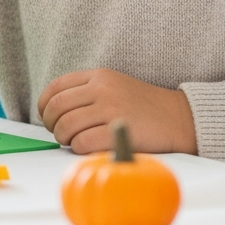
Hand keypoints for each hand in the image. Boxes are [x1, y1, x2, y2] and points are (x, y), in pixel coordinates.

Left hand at [38, 69, 197, 154]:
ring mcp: (110, 108)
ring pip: (66, 125)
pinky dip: (78, 148)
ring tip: (73, 142)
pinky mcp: (118, 130)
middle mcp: (102, 88)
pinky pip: (82, 142)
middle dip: (51, 124)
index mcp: (98, 76)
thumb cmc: (144, 108)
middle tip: (60, 133)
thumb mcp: (113, 87)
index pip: (55, 87)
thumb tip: (53, 111)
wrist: (180, 118)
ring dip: (64, 138)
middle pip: (57, 107)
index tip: (47, 118)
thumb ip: (86, 93)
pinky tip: (87, 148)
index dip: (44, 106)